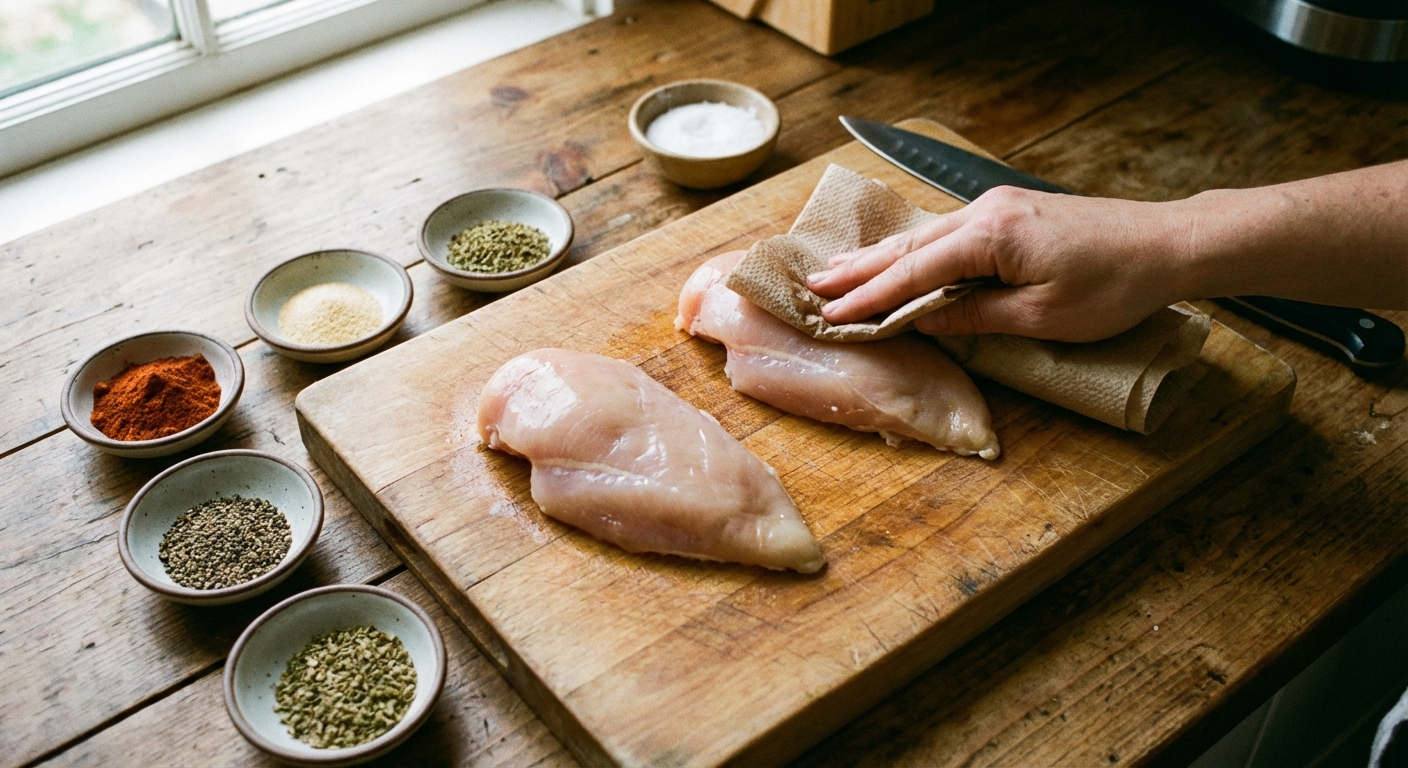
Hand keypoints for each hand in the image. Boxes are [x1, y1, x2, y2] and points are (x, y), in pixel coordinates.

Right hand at [805, 186, 1191, 341]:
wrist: (1166, 244)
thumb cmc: (1113, 285)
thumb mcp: (1041, 317)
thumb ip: (975, 314)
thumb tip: (924, 318)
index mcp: (991, 236)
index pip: (914, 271)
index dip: (870, 297)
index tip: (832, 314)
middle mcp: (986, 212)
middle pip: (909, 245)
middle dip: (858, 268)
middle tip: (812, 285)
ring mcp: (998, 207)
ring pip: (924, 235)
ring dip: (880, 256)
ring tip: (836, 268)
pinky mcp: (1011, 212)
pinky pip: (947, 232)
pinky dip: (914, 249)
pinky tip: (896, 256)